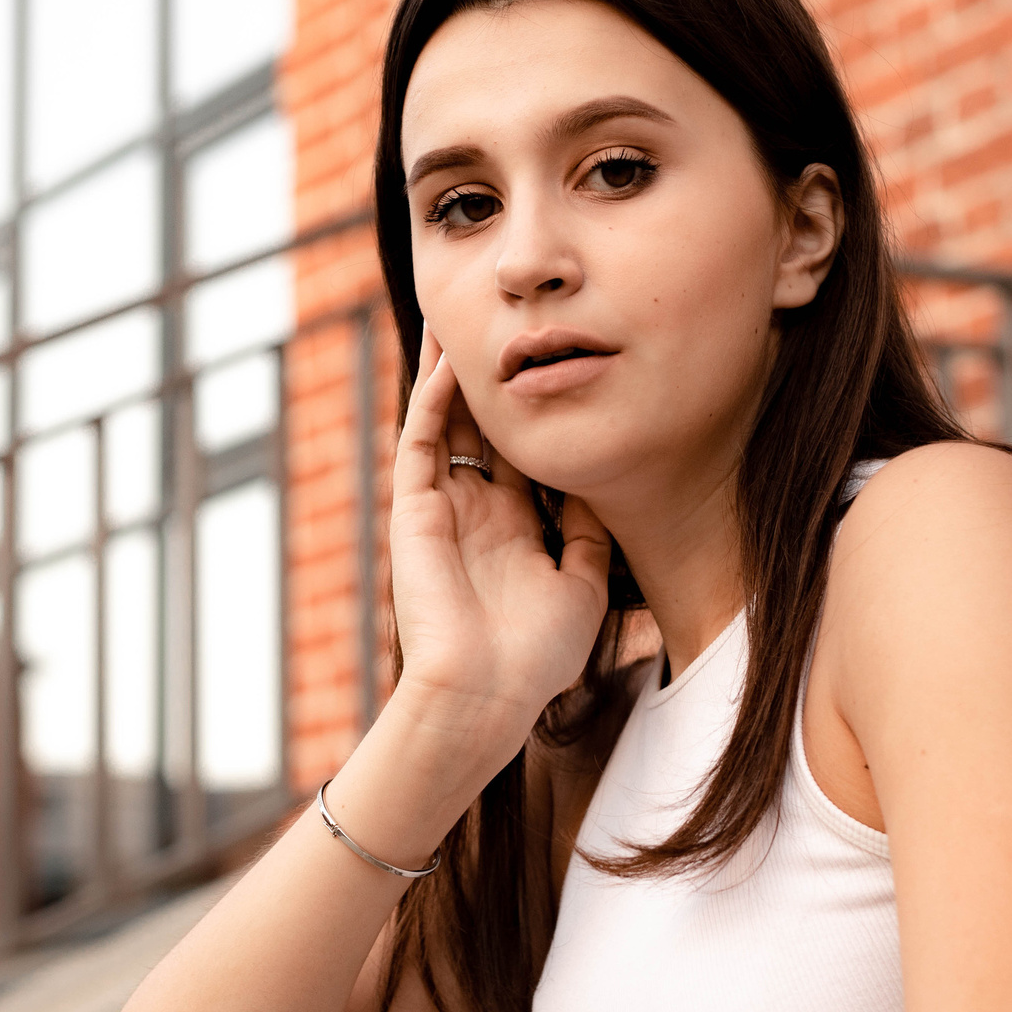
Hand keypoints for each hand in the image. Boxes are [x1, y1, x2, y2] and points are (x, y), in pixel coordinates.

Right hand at [386, 330, 614, 755]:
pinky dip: (433, 400)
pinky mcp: (413, 511)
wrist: (485, 693)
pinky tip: (450, 361)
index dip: (535, 410)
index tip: (558, 362)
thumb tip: (598, 480)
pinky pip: (421, 442)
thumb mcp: (582, 584)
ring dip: (449, 374)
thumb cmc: (534, 657)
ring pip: (443, 423)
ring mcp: (442, 508)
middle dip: (490, 379)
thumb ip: (588, 532)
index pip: (522, 453)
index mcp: (514, 529)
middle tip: (504, 324)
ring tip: (459, 318)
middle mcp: (475, 511)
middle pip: (480, 428)